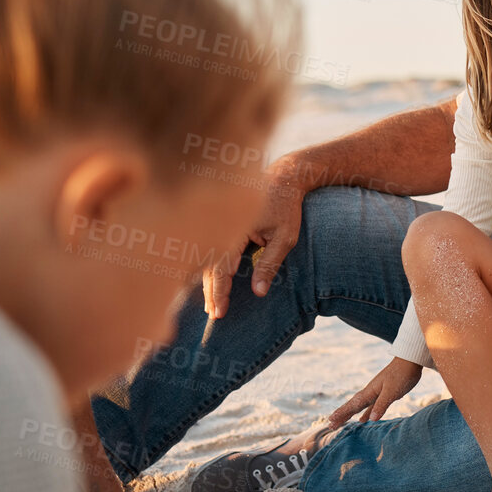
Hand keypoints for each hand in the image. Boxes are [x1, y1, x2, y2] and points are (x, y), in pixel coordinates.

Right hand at [202, 155, 308, 319]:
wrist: (284, 177)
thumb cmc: (287, 207)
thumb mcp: (285, 237)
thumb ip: (270, 263)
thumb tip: (258, 292)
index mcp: (234, 227)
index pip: (221, 267)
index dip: (219, 291)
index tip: (220, 312)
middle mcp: (221, 224)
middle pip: (208, 265)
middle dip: (210, 291)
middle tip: (213, 315)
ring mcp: (218, 221)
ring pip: (205, 257)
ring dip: (207, 282)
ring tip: (210, 305)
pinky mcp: (221, 221)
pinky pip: (210, 248)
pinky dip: (210, 268)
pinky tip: (211, 284)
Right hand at [328, 357, 423, 426]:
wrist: (410, 361)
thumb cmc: (401, 375)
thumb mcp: (392, 392)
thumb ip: (381, 405)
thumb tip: (370, 420)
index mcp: (370, 392)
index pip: (352, 405)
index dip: (342, 413)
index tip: (330, 421)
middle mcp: (370, 392)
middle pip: (352, 406)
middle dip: (342, 415)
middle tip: (330, 425)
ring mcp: (376, 393)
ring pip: (360, 406)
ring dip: (350, 414)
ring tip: (341, 422)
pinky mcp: (384, 394)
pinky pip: (370, 406)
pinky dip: (365, 413)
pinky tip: (363, 420)